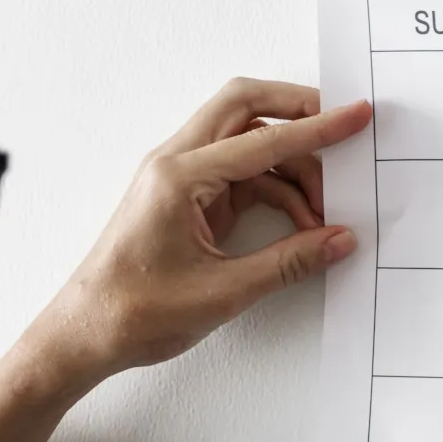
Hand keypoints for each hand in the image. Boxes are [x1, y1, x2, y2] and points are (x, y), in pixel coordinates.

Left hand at [38, 79, 372, 379]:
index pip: (263, 139)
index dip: (318, 128)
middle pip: (245, 107)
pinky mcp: (185, 198)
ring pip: (246, 142)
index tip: (356, 117)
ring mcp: (179, 178)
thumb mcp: (223, 292)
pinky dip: (274, 190)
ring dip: (289, 165)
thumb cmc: (134, 311)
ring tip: (323, 211)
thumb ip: (289, 262)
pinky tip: (299, 223)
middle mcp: (175, 163)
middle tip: (341, 131)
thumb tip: (337, 240)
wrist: (86, 333)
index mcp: (178, 177)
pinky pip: (239, 175)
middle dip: (297, 113)